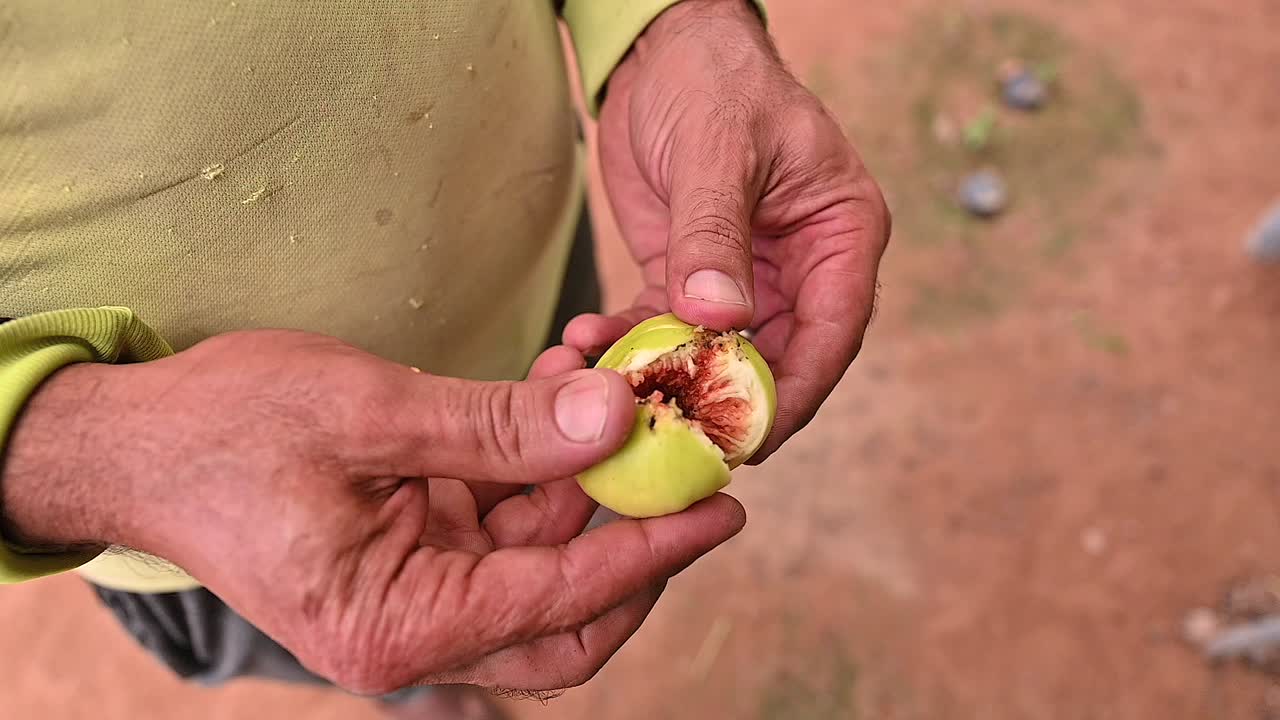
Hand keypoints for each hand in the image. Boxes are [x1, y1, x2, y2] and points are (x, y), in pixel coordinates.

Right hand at [1, 331, 745, 692]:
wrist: (138, 440)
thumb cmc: (225, 431)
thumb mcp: (367, 413)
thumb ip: (497, 426)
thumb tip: (613, 419)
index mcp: (397, 627)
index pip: (558, 604)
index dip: (648, 554)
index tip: (721, 509)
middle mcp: (415, 629)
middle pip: (567, 619)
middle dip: (637, 549)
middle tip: (700, 481)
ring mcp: (418, 593)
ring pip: (543, 562)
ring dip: (588, 485)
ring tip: (625, 396)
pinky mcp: (417, 553)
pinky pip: (505, 524)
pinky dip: (542, 469)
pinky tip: (566, 396)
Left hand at [567, 0, 891, 460]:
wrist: (659, 50)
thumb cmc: (714, 77)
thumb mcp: (718, 148)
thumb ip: (715, 233)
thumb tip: (718, 316)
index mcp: (839, 235)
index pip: (832, 333)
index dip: (796, 392)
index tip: (750, 436)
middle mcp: (800, 268)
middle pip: (776, 359)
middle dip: (724, 399)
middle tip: (671, 434)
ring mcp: (745, 279)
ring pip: (717, 355)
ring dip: (668, 378)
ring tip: (611, 391)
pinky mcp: (690, 279)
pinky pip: (666, 330)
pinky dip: (632, 346)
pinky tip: (589, 350)